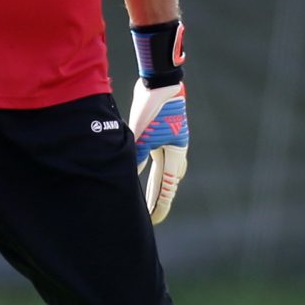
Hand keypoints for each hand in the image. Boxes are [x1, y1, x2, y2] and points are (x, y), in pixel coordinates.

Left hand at [129, 82, 187, 224]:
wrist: (158, 84)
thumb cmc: (153, 110)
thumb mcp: (143, 136)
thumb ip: (136, 158)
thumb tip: (129, 178)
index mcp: (175, 154)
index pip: (167, 187)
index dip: (160, 205)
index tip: (154, 220)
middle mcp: (173, 150)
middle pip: (167, 181)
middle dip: (157, 199)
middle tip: (151, 217)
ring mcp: (167, 141)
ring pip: (164, 169)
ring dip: (156, 184)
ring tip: (148, 198)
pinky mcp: (158, 132)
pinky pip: (154, 155)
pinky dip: (146, 165)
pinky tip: (137, 168)